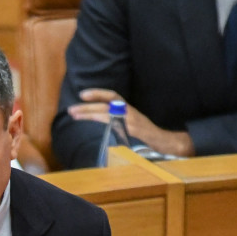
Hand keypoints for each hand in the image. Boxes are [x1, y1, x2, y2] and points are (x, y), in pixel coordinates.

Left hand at [67, 89, 194, 157]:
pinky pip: (116, 125)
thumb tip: (99, 117)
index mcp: (128, 109)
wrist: (164, 142)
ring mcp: (131, 121)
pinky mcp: (133, 131)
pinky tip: (93, 123)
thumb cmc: (146, 134)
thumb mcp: (131, 122)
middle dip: (87, 106)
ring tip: (75, 115)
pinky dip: (104, 123)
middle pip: (106, 105)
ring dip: (90, 114)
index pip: (112, 96)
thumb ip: (117, 119)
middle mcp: (129, 112)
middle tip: (71, 109)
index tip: (82, 94)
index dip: (98, 93)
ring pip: (107, 114)